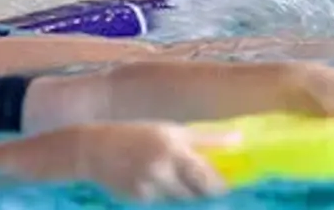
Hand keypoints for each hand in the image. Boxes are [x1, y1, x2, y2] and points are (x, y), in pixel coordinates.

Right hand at [40, 122, 237, 202]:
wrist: (95, 149)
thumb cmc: (140, 134)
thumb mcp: (173, 131)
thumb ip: (207, 139)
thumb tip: (239, 139)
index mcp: (174, 150)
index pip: (206, 179)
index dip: (219, 187)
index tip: (224, 186)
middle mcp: (161, 171)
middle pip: (194, 195)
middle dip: (202, 193)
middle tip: (205, 187)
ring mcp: (147, 188)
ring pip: (177, 201)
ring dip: (182, 194)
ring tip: (174, 178)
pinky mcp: (136, 200)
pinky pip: (159, 202)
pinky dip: (162, 196)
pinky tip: (152, 182)